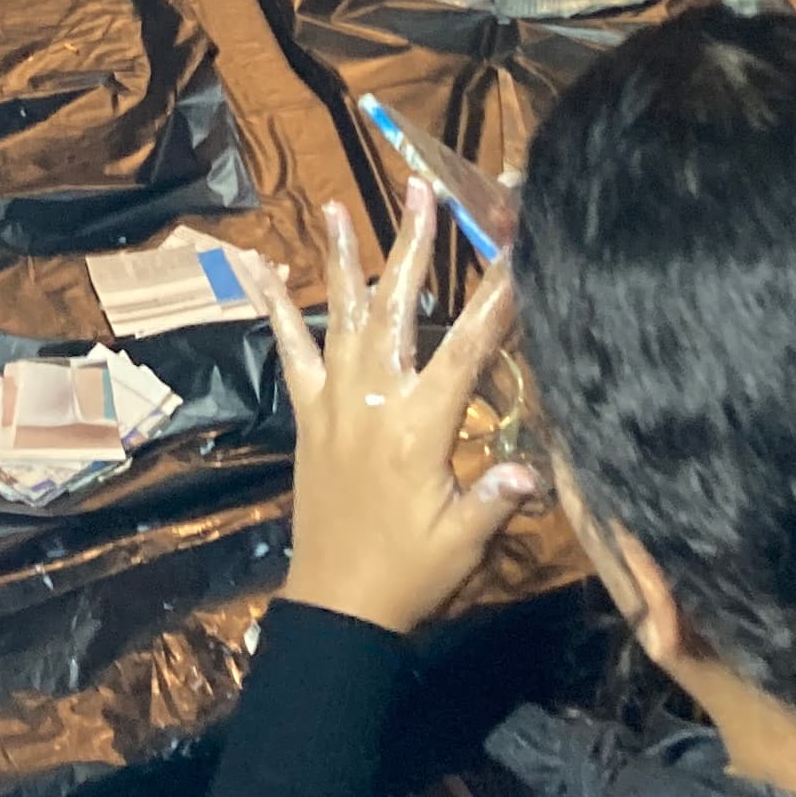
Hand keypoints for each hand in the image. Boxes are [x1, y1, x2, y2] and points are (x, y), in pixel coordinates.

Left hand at [261, 185, 533, 635]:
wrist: (337, 607)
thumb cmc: (410, 575)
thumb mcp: (463, 542)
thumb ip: (496, 498)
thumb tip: (537, 470)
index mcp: (419, 428)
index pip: (465, 349)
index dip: (494, 298)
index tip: (514, 248)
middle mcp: (373, 401)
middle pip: (396, 310)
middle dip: (413, 247)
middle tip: (421, 189)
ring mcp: (334, 403)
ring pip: (339, 317)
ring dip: (341, 258)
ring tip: (336, 205)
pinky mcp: (308, 414)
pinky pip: (289, 351)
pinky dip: (274, 308)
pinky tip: (258, 269)